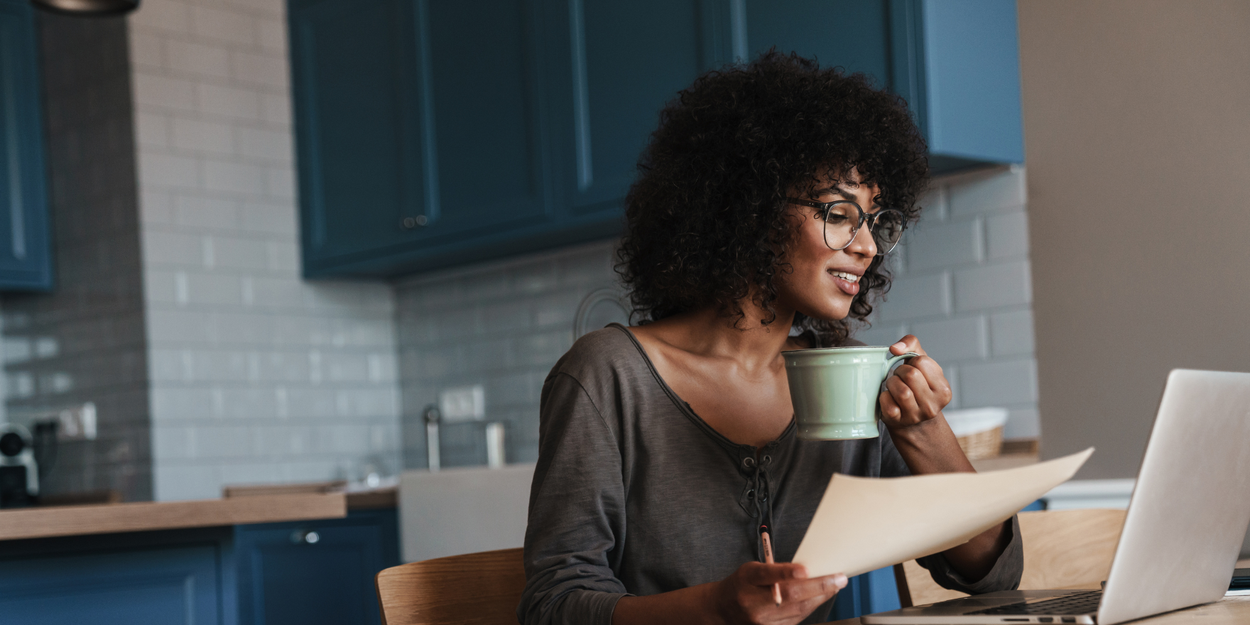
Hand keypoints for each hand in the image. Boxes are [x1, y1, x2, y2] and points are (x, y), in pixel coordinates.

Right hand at [710, 561, 846, 624]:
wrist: (724, 610)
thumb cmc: (741, 585)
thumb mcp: (751, 569)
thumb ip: (775, 569)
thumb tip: (805, 570)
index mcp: (747, 579)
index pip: (768, 575)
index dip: (786, 572)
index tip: (805, 570)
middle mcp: (753, 602)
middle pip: (790, 596)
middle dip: (819, 587)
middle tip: (838, 579)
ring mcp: (762, 620)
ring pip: (798, 610)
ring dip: (820, 598)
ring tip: (834, 586)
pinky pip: (796, 619)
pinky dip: (810, 607)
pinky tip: (820, 598)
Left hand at [878, 335, 952, 434]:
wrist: (912, 419)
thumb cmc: (916, 385)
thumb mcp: (920, 362)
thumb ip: (911, 344)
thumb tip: (895, 348)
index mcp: (943, 390)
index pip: (922, 362)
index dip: (912, 362)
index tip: (912, 369)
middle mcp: (933, 405)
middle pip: (911, 375)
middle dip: (900, 371)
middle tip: (900, 377)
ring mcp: (916, 416)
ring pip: (901, 391)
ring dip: (892, 383)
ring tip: (894, 386)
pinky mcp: (899, 422)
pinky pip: (887, 404)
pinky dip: (884, 397)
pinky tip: (889, 398)